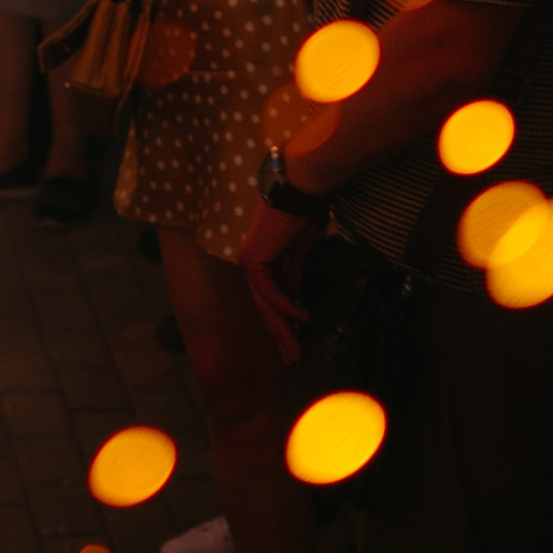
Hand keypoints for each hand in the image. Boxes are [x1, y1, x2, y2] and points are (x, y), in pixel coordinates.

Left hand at [236, 199, 312, 360]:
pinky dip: (287, 307)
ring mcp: (249, 262)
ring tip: (295, 353)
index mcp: (261, 262)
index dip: (283, 323)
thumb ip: (293, 277)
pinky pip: (271, 292)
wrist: (296, 192)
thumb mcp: (298, 252)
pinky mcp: (253, 260)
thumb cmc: (299, 214)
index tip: (296, 342)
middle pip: (265, 308)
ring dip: (282, 330)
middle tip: (291, 360)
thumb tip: (297, 303)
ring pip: (266, 305)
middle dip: (280, 336)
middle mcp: (251, 264)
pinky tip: (302, 319)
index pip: (270, 300)